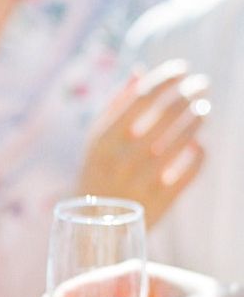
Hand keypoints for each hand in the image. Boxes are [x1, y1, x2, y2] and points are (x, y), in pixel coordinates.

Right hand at [78, 60, 207, 228]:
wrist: (92, 229)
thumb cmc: (97, 175)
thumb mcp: (96, 141)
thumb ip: (115, 106)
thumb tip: (139, 72)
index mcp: (101, 141)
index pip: (140, 98)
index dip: (165, 79)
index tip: (182, 67)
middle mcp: (119, 159)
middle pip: (164, 116)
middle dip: (188, 94)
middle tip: (202, 84)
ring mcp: (139, 182)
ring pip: (180, 142)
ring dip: (196, 120)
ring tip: (204, 109)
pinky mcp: (158, 203)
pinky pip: (188, 174)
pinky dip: (197, 157)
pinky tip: (199, 145)